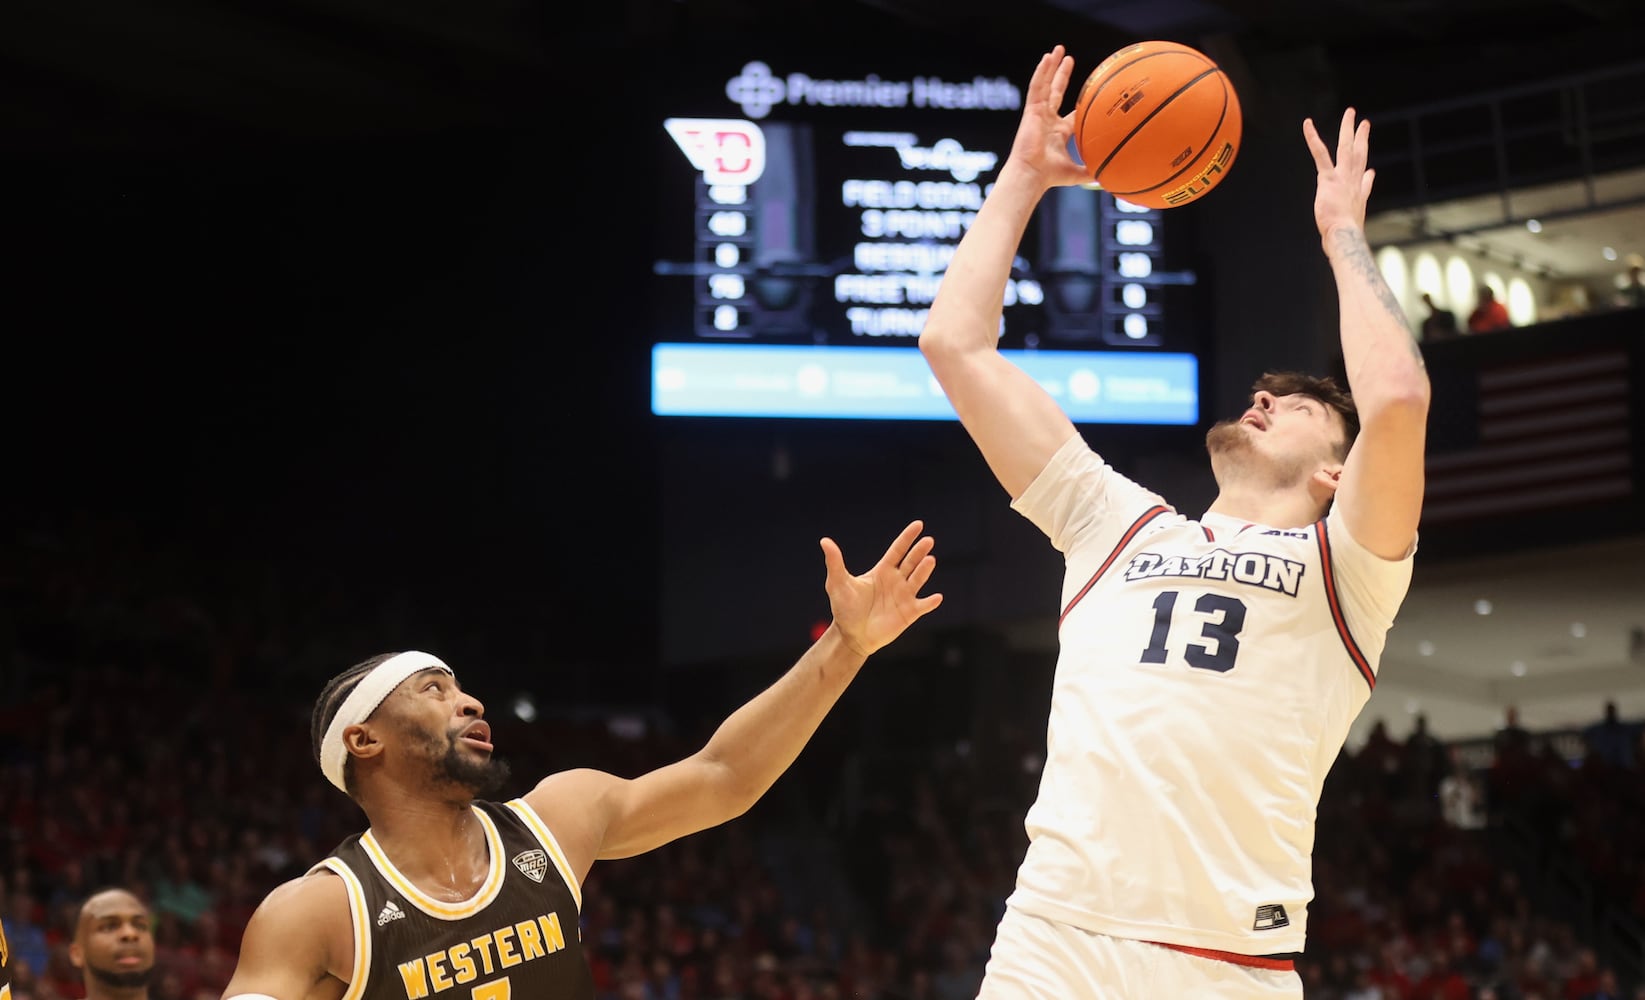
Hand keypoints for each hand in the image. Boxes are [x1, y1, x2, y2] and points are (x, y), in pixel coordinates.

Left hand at [820, 520, 942, 657]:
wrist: (851, 636)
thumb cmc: (844, 609)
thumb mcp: (837, 584)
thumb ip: (834, 563)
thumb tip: (824, 541)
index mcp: (882, 571)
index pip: (898, 550)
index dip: (908, 537)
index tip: (919, 525)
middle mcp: (896, 581)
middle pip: (911, 562)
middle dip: (919, 551)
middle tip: (928, 541)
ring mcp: (904, 596)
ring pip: (918, 579)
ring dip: (924, 570)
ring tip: (930, 560)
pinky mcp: (909, 613)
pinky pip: (923, 606)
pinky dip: (930, 602)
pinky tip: (937, 597)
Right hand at [1007, 45, 1094, 189]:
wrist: (1032, 174)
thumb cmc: (1050, 176)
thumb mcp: (1077, 173)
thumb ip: (1092, 172)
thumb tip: (1111, 180)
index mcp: (1057, 133)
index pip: (1070, 114)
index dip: (1079, 104)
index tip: (1088, 93)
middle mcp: (1047, 121)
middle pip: (1055, 92)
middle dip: (1061, 76)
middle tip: (1068, 59)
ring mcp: (1038, 114)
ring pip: (1045, 85)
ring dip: (1051, 67)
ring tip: (1057, 50)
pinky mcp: (1031, 111)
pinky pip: (1036, 87)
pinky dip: (1041, 72)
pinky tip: (1047, 58)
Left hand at [1303, 108, 1373, 247]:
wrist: (1345, 234)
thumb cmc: (1348, 228)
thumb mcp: (1358, 209)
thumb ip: (1365, 190)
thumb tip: (1371, 175)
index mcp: (1358, 189)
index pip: (1362, 168)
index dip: (1363, 155)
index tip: (1365, 146)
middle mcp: (1353, 179)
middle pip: (1358, 152)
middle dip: (1360, 135)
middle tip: (1361, 120)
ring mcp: (1342, 177)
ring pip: (1346, 148)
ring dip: (1347, 128)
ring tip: (1350, 113)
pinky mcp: (1328, 178)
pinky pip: (1321, 154)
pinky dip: (1313, 138)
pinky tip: (1308, 124)